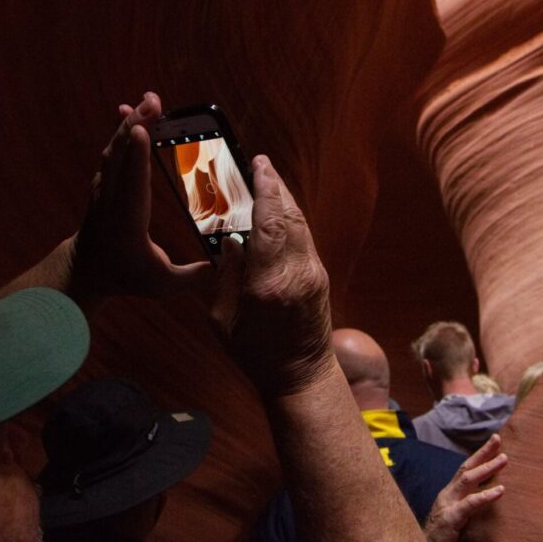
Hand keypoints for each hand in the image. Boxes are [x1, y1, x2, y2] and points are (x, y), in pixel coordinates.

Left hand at [67, 92, 212, 300]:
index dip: (137, 158)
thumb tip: (226, 266)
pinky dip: (124, 127)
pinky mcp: (106, 179)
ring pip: (116, 147)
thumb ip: (193, 277)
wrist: (86, 269)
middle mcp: (112, 199)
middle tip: (153, 101)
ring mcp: (105, 187)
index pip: (133, 186)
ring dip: (132, 120)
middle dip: (136, 125)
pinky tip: (134, 111)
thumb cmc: (127, 276)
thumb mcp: (161, 285)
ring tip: (151, 100)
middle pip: (122, 156)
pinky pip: (114, 148)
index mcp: (128, 223)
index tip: (141, 131)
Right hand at [211, 155, 331, 397]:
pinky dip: (291, 218)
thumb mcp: (222, 320)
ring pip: (301, 223)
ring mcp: (313, 273)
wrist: (301, 377)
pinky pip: (305, 237)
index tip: (258, 164)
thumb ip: (224, 276)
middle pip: (290, 215)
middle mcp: (296, 272)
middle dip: (276, 186)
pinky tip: (278, 211)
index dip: (264, 189)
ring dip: (285, 198)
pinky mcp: (319, 277)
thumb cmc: (255, 354)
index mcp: (268, 283)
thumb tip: (231, 241)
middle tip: (260, 164)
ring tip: (268, 180)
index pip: (269, 224)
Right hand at [425, 434, 507, 541]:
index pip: (465, 468)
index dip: (479, 454)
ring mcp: (448, 503)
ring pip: (467, 480)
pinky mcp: (451, 517)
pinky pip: (470, 504)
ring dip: (487, 468)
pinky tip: (500, 490)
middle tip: (498, 440)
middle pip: (466, 467)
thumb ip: (468, 499)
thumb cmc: (443, 531)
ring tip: (504, 460)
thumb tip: (489, 490)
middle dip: (482, 452)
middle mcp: (448, 493)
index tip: (494, 442)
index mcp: (451, 491)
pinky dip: (485, 496)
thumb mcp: (456, 511)